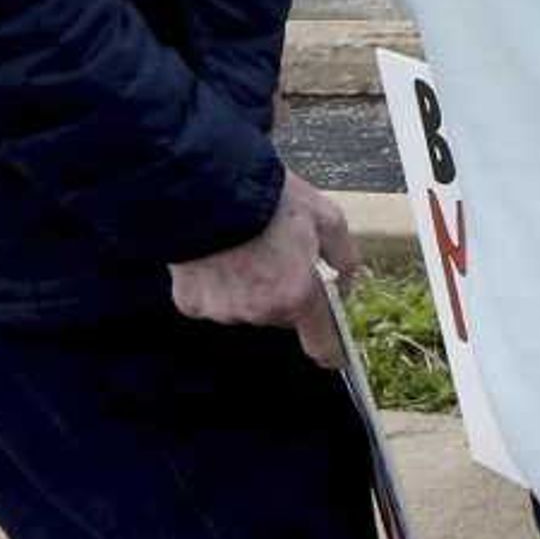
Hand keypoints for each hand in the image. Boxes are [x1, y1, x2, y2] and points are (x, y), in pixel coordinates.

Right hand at [170, 171, 363, 367]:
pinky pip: (214, 301)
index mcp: (296, 294)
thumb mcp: (325, 217)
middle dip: (286, 292)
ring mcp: (223, 310)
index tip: (335, 353)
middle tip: (279, 255)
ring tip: (246, 249)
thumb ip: (344, 257)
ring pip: (248, 307)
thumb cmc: (265, 197)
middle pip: (282, 314)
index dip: (332, 350)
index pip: (321, 342)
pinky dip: (218, 284)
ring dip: (251, 287)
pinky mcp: (192, 303)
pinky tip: (219, 256)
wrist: (204, 184)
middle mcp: (260, 310)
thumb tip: (347, 280)